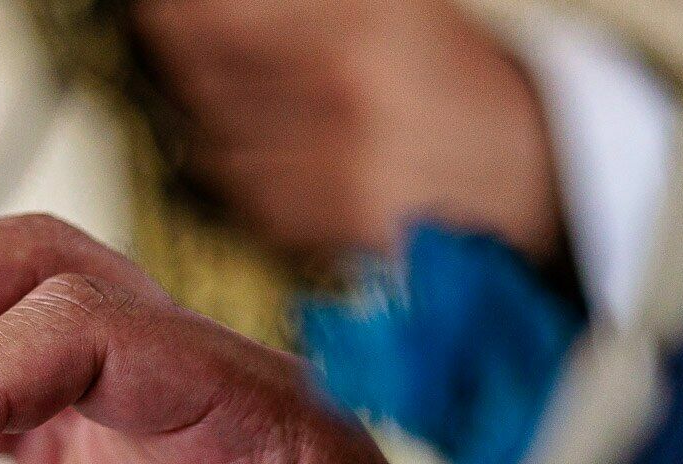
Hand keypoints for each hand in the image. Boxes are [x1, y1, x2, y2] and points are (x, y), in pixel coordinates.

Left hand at [132, 0, 560, 261]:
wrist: (533, 170)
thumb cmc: (452, 82)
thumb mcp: (391, 8)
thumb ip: (293, 8)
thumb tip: (193, 9)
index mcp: (362, 20)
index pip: (213, 19)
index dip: (165, 16)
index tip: (148, 9)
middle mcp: (345, 87)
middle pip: (201, 81)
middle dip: (181, 67)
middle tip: (180, 50)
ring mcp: (339, 160)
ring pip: (215, 145)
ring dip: (212, 127)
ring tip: (253, 108)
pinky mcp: (336, 222)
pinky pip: (247, 198)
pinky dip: (245, 179)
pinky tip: (280, 159)